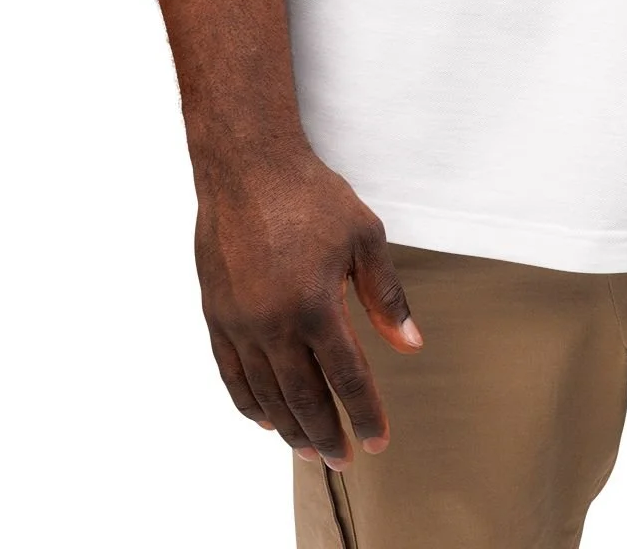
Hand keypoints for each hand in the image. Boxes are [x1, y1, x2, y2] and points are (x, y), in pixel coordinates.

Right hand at [194, 153, 422, 468]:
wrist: (247, 166)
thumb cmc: (311, 196)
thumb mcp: (364, 237)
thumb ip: (386, 296)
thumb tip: (410, 344)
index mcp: (316, 306)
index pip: (346, 379)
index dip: (364, 414)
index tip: (377, 441)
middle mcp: (273, 324)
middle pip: (303, 399)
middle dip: (326, 435)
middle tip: (343, 459)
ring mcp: (240, 323)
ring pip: (266, 395)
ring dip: (289, 428)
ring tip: (309, 448)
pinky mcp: (216, 315)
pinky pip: (231, 375)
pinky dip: (249, 404)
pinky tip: (266, 418)